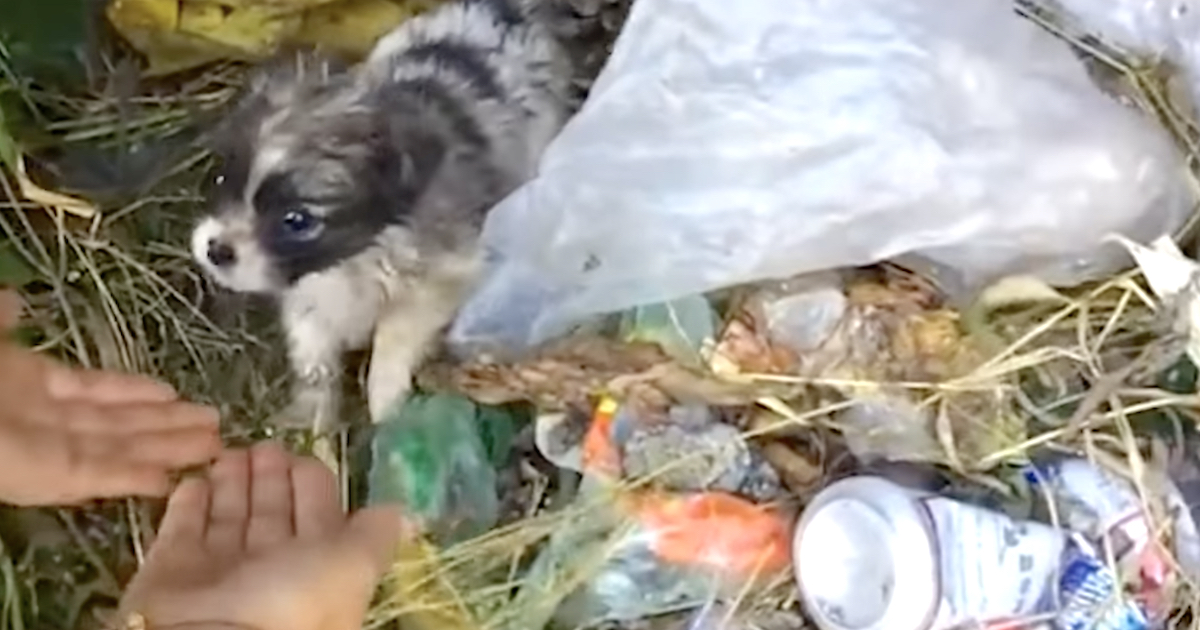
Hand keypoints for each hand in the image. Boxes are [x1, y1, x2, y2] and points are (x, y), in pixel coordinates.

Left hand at [0, 290, 220, 504]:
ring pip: (117, 452)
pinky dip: (132, 480)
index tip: (173, 393)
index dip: (133, 393)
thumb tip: (13, 299)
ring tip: (215, 447)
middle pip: (116, 426)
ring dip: (165, 452)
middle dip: (167, 426)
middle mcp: (40, 420)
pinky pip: (94, 477)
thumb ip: (2, 323)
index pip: (92, 392)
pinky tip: (169, 480)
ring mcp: (41, 451)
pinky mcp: (40, 476)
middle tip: (218, 423)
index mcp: (23, 384)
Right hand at [119, 443, 404, 629]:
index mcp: (315, 565)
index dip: (311, 482)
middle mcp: (267, 567)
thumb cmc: (296, 600)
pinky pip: (180, 528)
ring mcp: (217, 569)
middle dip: (269, 476)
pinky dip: (188, 502)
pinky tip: (195, 478)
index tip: (300, 454)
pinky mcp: (171, 569)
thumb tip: (400, 513)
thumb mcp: (354, 565)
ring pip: (227, 515)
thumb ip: (373, 536)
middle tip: (263, 444)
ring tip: (229, 451)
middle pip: (270, 511)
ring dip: (231, 482)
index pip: (315, 511)